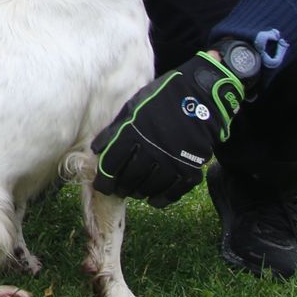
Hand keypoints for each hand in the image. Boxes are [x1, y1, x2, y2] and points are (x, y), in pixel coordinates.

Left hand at [90, 52, 244, 206]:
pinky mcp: (190, 168)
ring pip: (150, 187)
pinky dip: (162, 198)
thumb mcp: (133, 108)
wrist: (199, 97)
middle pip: (130, 178)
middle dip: (122, 187)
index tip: (102, 186)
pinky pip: (173, 191)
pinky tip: (154, 199)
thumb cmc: (161, 99)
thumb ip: (115, 130)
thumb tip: (97, 150)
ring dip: (140, 192)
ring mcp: (172, 161)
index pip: (112, 165)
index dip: (104, 180)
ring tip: (135, 191)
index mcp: (133, 133)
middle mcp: (151, 150)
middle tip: (119, 189)